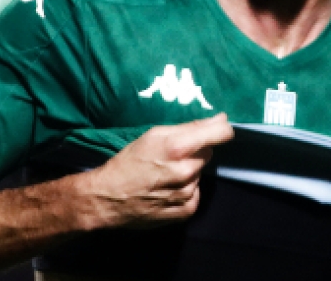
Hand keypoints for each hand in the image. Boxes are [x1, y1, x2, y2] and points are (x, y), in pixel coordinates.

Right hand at [78, 113, 233, 229]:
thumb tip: (221, 119)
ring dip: (188, 172)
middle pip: (208, 153)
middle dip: (195, 151)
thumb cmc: (128, 161)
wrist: (107, 198)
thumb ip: (190, 127)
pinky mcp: (186, 211)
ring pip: (200, 174)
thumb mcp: (154, 135)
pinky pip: (196, 194)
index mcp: (179, 147)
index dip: (221, 128)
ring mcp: (187, 193)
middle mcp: (187, 171)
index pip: (222, 133)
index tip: (216, 127)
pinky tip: (167, 189)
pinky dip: (185, 191)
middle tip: (172, 155)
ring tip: (164, 175)